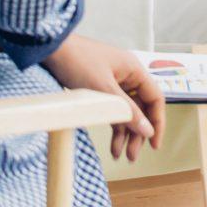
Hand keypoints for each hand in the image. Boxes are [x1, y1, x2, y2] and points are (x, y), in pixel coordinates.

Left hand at [41, 34, 165, 161]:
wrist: (49, 50)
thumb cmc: (77, 62)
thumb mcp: (104, 91)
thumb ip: (127, 112)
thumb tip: (147, 131)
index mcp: (134, 70)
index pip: (155, 99)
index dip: (157, 123)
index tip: (154, 145)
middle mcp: (127, 76)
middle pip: (141, 109)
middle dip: (138, 133)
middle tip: (132, 156)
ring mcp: (113, 83)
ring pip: (126, 113)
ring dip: (125, 133)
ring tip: (121, 156)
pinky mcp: (99, 89)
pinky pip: (113, 111)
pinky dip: (113, 127)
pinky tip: (112, 144)